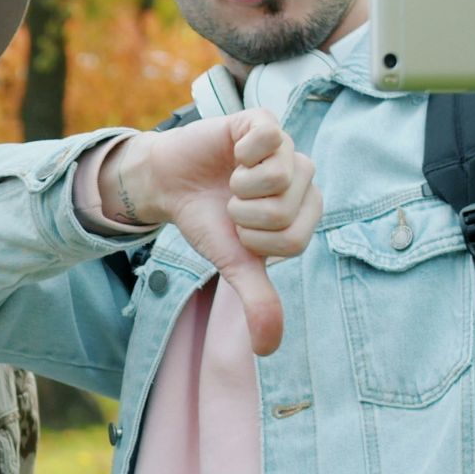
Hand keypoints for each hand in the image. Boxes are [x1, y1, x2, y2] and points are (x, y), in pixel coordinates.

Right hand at [101, 110, 321, 353]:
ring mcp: (285, 149)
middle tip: (232, 205)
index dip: (255, 242)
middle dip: (245, 215)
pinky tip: (234, 153)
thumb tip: (267, 350)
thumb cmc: (208, 221)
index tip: (239, 231)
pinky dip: (242, 152)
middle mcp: (302, 179)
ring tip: (231, 181)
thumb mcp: (234, 263)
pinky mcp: (261, 123)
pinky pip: (269, 137)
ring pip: (278, 177)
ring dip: (240, 187)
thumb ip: (258, 300)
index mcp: (304, 213)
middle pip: (286, 211)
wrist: (170, 184)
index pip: (293, 241)